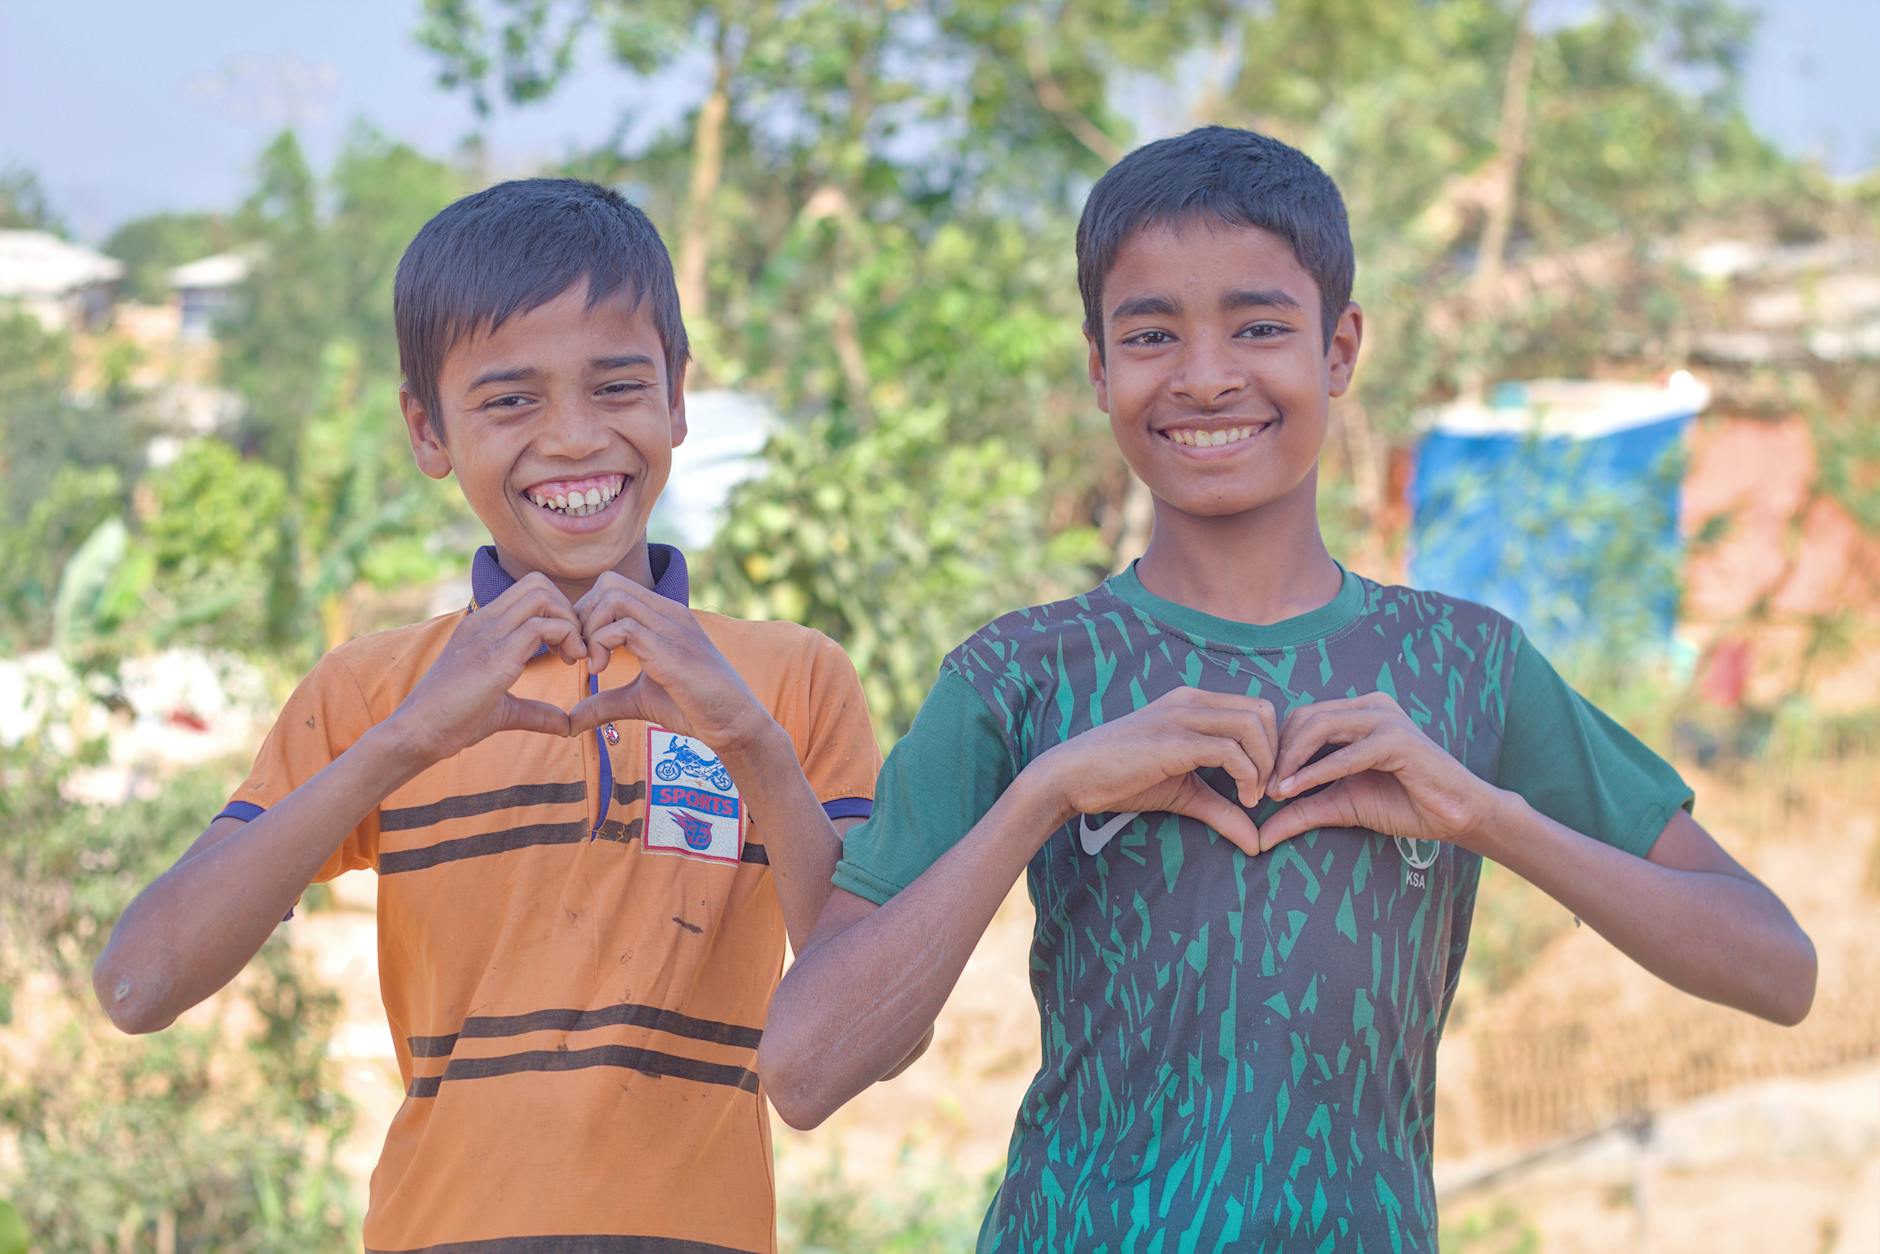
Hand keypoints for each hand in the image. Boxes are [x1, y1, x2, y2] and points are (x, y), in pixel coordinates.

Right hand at [387, 572, 584, 762]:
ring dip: (569, 622)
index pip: (529, 590)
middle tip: (573, 648)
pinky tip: (567, 664)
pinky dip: (566, 638)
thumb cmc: (453, 720)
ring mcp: (489, 634)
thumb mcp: (504, 709)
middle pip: (538, 583)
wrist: (418, 732)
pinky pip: (541, 627)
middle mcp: (485, 621)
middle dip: (567, 610)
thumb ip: (535, 711)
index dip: (557, 611)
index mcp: (483, 626)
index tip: (565, 646)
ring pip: (542, 596)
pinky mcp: (496, 656)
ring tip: (572, 656)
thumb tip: (566, 725)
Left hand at [566, 573, 773, 751]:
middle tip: (579, 655)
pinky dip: (600, 645)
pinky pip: (624, 628)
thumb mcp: (638, 700)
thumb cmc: (692, 707)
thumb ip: (605, 702)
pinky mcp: (672, 650)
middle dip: (582, 616)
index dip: (585, 614)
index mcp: (662, 615)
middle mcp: (668, 612)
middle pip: (608, 582)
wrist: (733, 722)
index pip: (612, 586)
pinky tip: (601, 671)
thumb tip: (571, 720)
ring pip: (612, 597)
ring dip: (590, 629)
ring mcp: (672, 627)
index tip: (580, 652)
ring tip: (592, 664)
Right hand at [1028, 688, 1277, 855]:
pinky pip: (1230, 750)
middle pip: (1264, 712)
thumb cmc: (1122, 779)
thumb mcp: (1183, 793)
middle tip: (1267, 792)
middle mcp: (1191, 701)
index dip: (1272, 747)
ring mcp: (1182, 717)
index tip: (1264, 785)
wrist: (1073, 776)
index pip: (1257, 709)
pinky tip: (1242, 800)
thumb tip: (1256, 843)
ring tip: (1254, 797)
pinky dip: (1248, 776)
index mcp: (1193, 703)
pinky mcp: (1174, 740)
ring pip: (1253, 725)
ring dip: (1265, 765)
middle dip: (1276, 754)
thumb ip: (1221, 810)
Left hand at [1259, 692, 1501, 850]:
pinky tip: (1294, 790)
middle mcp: (1369, 706)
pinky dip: (1315, 772)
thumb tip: (1259, 836)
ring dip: (1291, 760)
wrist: (1454, 815)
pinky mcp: (1397, 739)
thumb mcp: (1340, 805)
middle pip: (1305, 718)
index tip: (1262, 784)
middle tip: (1263, 790)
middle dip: (1279, 754)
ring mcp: (1385, 718)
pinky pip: (1346, 754)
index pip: (1302, 718)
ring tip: (1276, 791)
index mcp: (1357, 712)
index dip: (1277, 748)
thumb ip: (1301, 812)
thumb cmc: (1402, 804)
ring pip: (1319, 727)